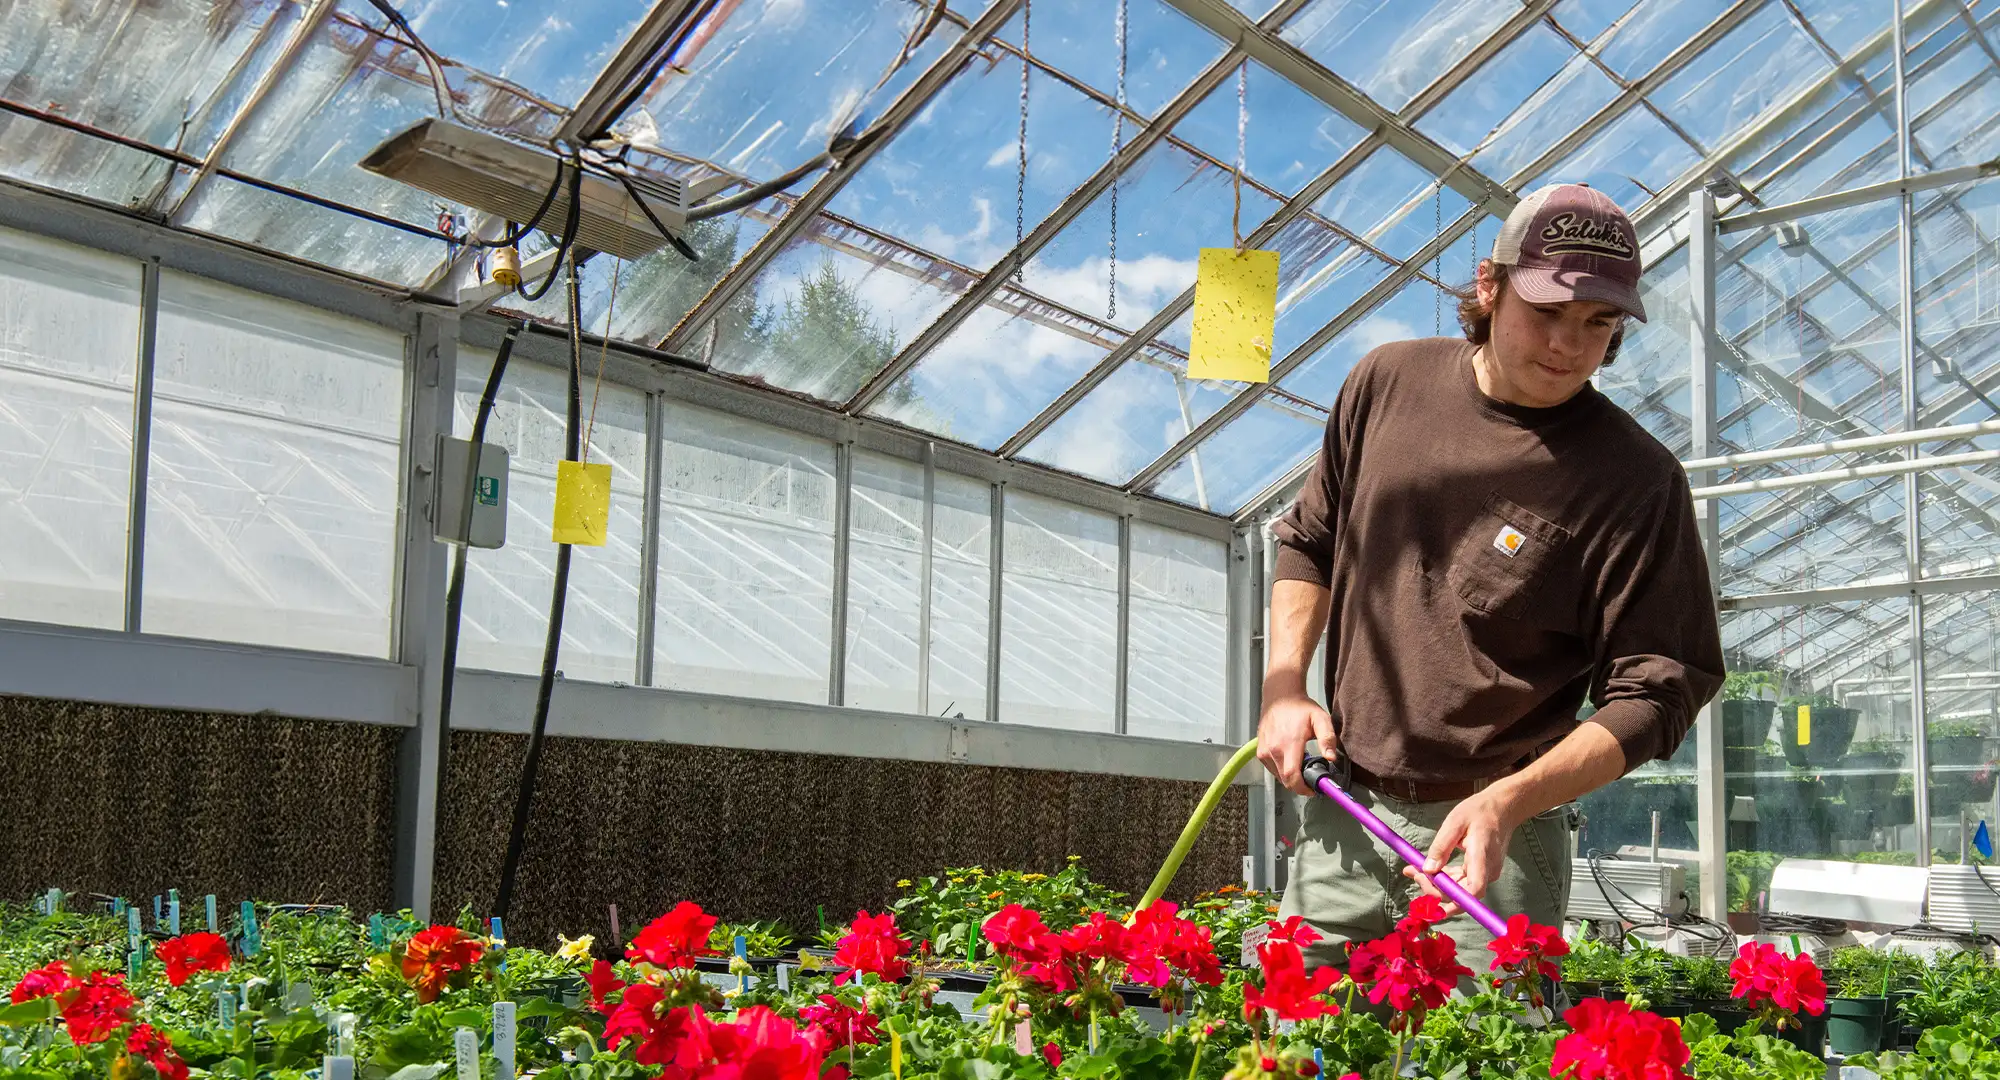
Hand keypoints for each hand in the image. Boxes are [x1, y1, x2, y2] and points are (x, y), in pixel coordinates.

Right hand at [1257, 692, 1335, 796]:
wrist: (1280, 697)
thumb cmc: (1300, 708)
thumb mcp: (1320, 719)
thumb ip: (1327, 738)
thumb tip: (1331, 758)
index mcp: (1289, 743)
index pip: (1292, 777)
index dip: (1303, 789)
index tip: (1313, 789)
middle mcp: (1273, 750)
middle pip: (1286, 781)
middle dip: (1300, 785)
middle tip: (1311, 778)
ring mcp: (1264, 751)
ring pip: (1278, 776)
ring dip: (1291, 777)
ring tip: (1302, 765)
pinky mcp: (1260, 752)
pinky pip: (1272, 769)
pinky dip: (1282, 770)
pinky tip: (1290, 759)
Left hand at [1402, 787, 1522, 916]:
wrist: (1503, 808)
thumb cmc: (1479, 811)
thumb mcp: (1455, 822)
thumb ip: (1441, 847)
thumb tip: (1428, 870)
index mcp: (1482, 857)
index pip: (1474, 890)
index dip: (1454, 902)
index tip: (1431, 900)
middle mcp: (1488, 871)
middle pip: (1462, 895)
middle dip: (1435, 890)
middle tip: (1413, 873)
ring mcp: (1486, 873)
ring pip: (1460, 890)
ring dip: (1437, 885)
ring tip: (1414, 870)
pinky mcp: (1482, 872)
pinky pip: (1462, 882)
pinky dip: (1445, 879)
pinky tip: (1429, 870)